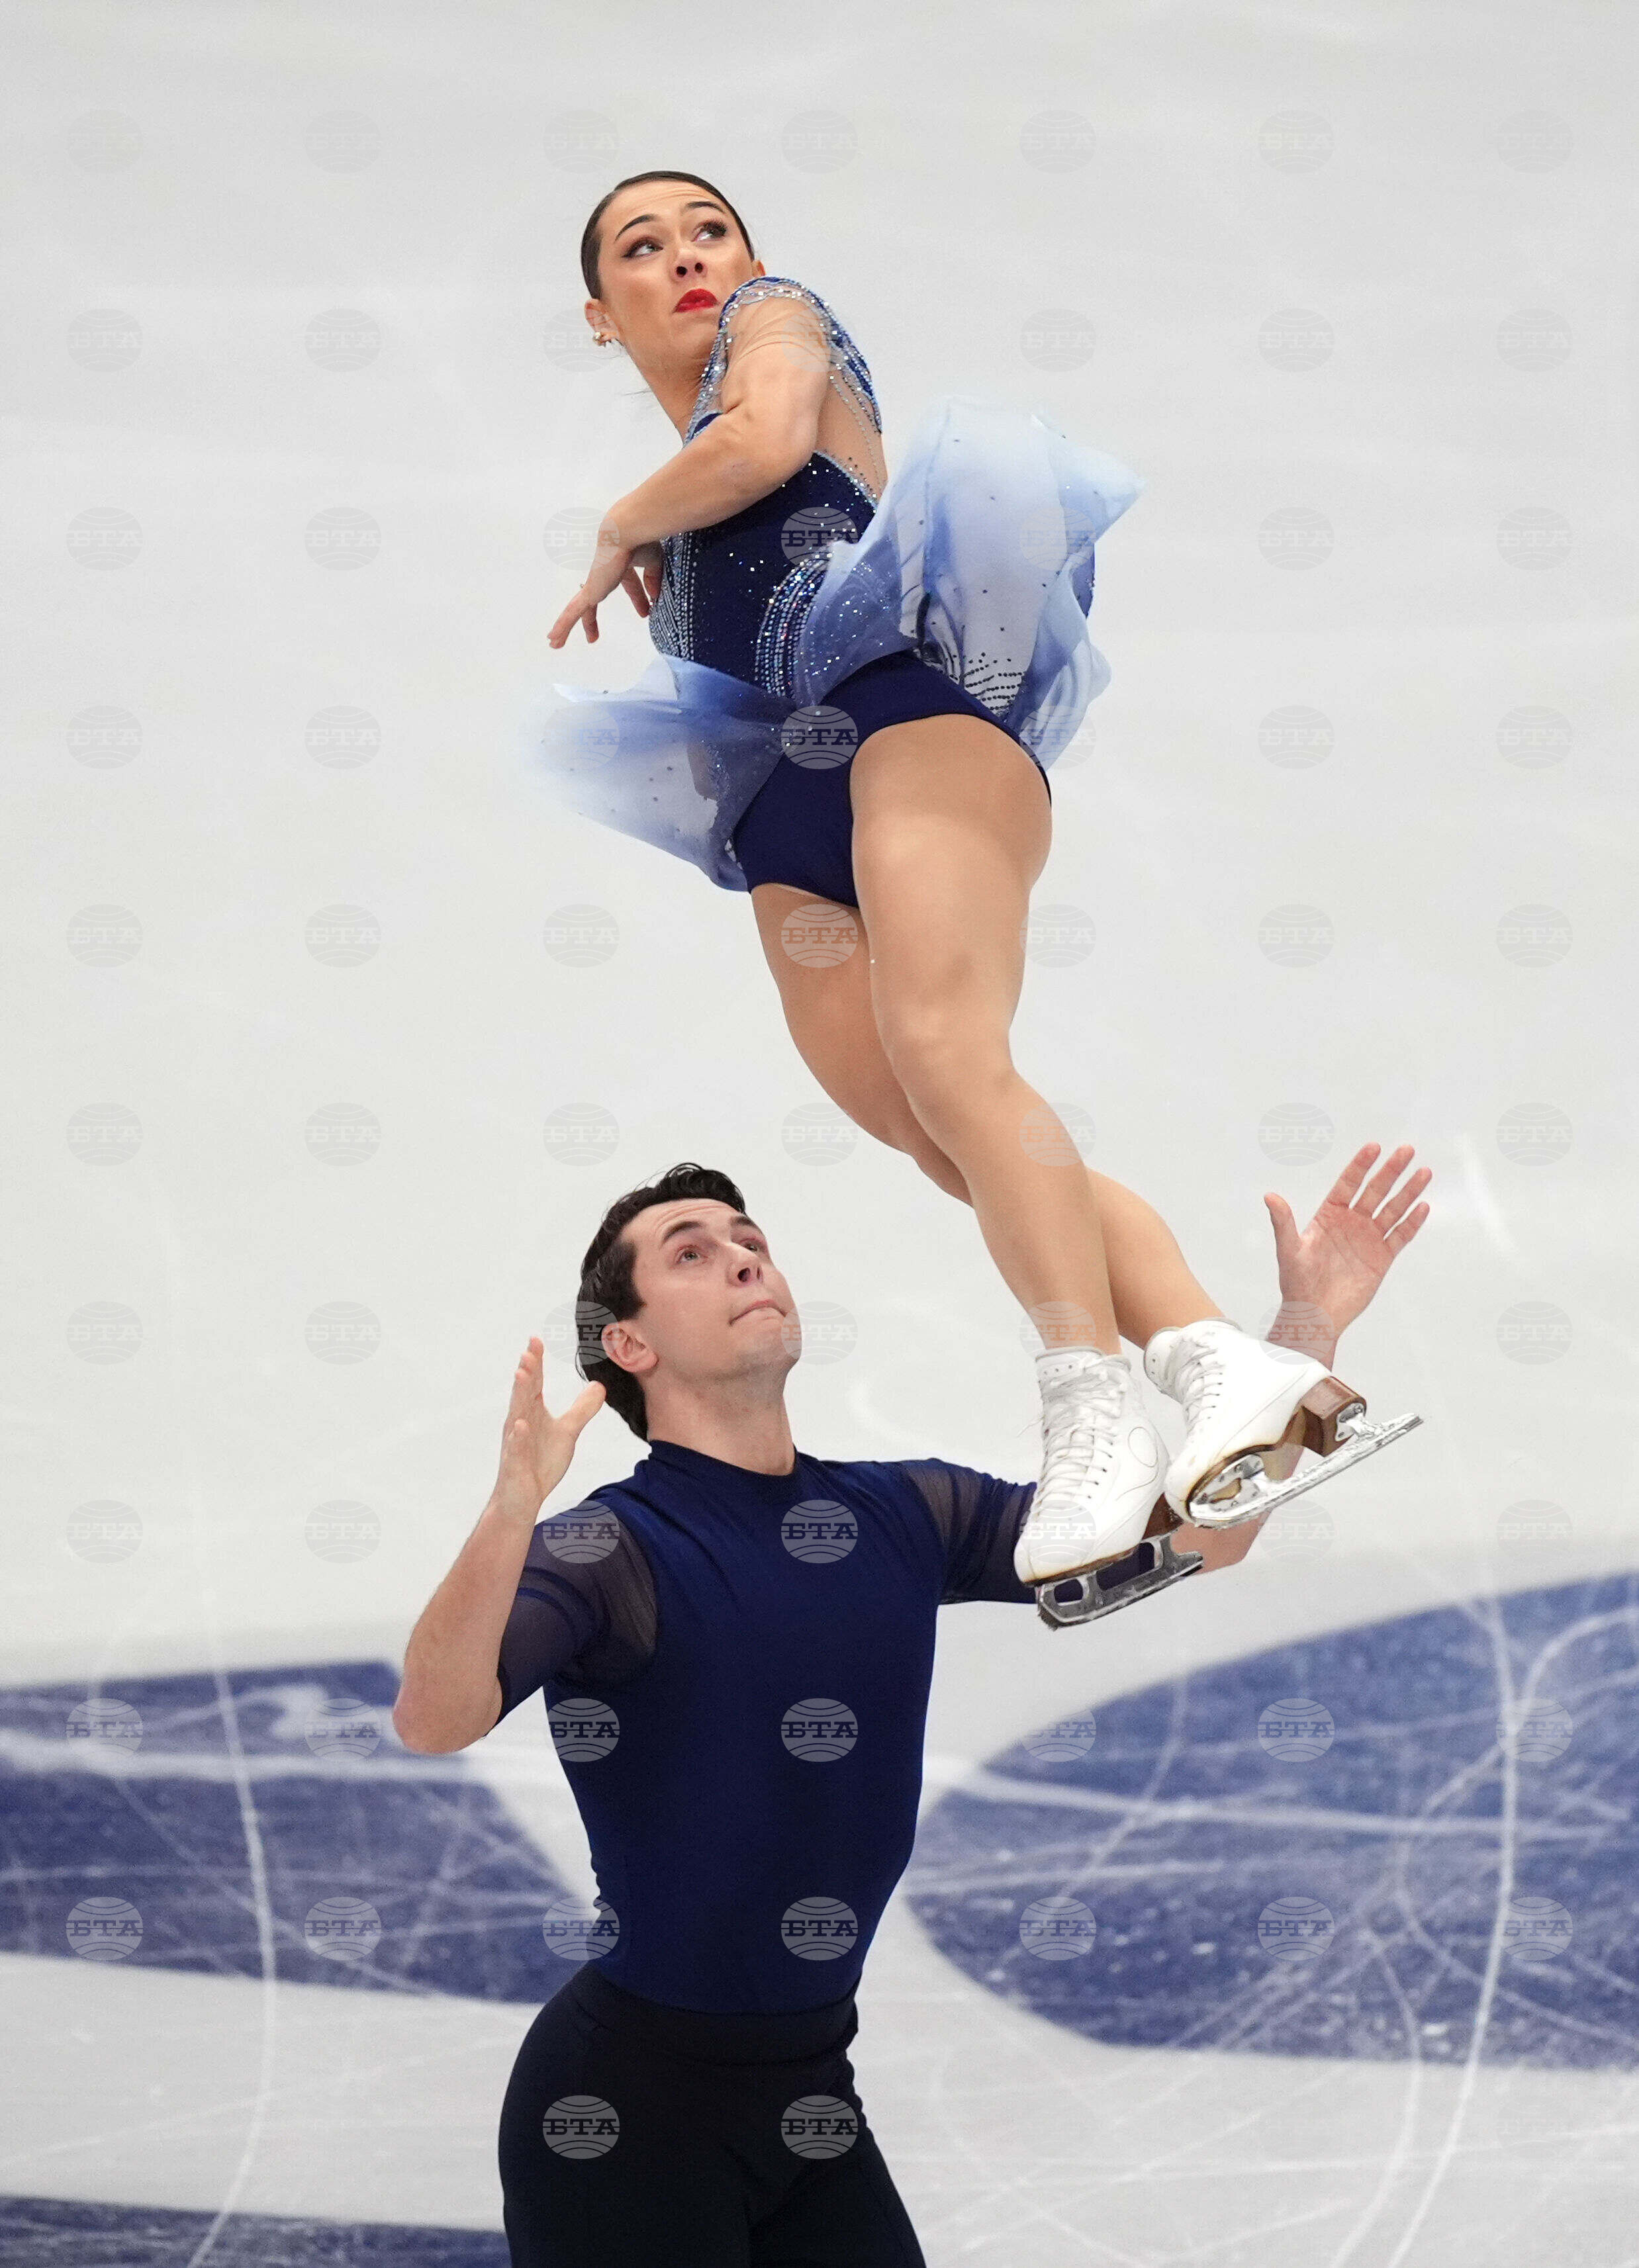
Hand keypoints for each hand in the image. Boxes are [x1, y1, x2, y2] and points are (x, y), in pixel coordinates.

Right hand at [492, 1336, 604, 1514]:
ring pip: (516, 1414)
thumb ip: (581, 1410)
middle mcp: (520, 1423)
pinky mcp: (515, 1464)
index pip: (534, 1383)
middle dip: (527, 1371)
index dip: (535, 1362)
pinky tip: (519, 1425)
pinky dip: (517, 1437)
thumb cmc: (539, 1463)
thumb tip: (599, 1386)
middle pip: (524, 1393)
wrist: (522, 1498)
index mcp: (532, 1413)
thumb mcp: (567, 1432)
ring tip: (522, 1373)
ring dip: (519, 1394)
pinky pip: (515, 1448)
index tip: (536, 1339)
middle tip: (529, 1348)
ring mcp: (515, 1443)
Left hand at [547, 517, 660, 647]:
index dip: (638, 598)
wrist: (627, 530)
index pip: (629, 585)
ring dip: (568, 626)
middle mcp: (604, 573)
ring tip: (556, 642)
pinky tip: (553, 639)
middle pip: (595, 600)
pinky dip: (562, 626)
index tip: (646, 610)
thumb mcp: (654, 563)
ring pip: (578, 609)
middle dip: (592, 619)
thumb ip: (653, 580)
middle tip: (593, 636)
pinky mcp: (590, 592)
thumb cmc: (641, 539)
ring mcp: (595, 584)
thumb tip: (654, 598)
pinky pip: (572, 613)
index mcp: (621, 565)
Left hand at [1265, 1142, 1430, 1345]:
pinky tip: (1423, 1206)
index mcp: (1329, 1215)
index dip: (1360, 1166)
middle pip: (1374, 1191)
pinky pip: (1400, 1236)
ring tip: (1424, 1172)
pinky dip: (1412, 1222)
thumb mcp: (1289, 1250)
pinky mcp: (1382, 1258)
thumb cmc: (1296, 1282)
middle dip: (1390, 1171)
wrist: (1314, 1315)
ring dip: (1408, 1192)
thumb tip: (1269, 1196)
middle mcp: (1351, 1222)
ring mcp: (1368, 1239)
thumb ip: (1283, 1222)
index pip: (1348, 1184)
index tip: (1373, 1147)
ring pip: (1392, 1210)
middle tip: (1407, 1150)